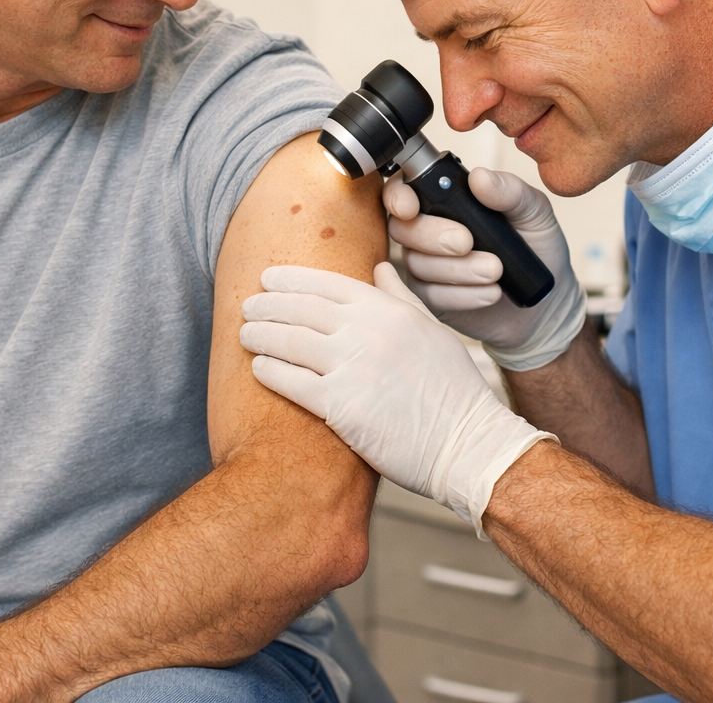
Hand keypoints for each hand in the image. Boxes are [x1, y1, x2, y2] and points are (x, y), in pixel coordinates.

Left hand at [242, 263, 554, 534]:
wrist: (467, 444)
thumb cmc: (455, 392)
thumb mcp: (434, 332)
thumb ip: (401, 298)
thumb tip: (379, 268)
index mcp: (389, 310)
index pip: (328, 284)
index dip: (293, 279)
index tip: (270, 278)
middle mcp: (368, 331)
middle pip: (302, 308)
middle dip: (268, 304)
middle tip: (248, 305)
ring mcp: (352, 367)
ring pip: (290, 341)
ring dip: (261, 335)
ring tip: (245, 333)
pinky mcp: (340, 406)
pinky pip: (292, 382)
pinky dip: (270, 371)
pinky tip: (258, 367)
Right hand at [385, 168, 584, 369]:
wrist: (546, 302)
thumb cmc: (537, 249)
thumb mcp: (534, 213)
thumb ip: (510, 191)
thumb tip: (479, 177)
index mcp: (445, 199)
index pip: (403, 190)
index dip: (397, 196)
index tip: (411, 207)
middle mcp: (428, 229)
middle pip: (403, 228)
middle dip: (433, 235)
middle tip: (467, 242)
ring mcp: (426, 266)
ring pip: (418, 264)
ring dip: (457, 269)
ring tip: (495, 271)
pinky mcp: (432, 299)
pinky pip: (431, 296)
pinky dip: (462, 295)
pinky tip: (490, 293)